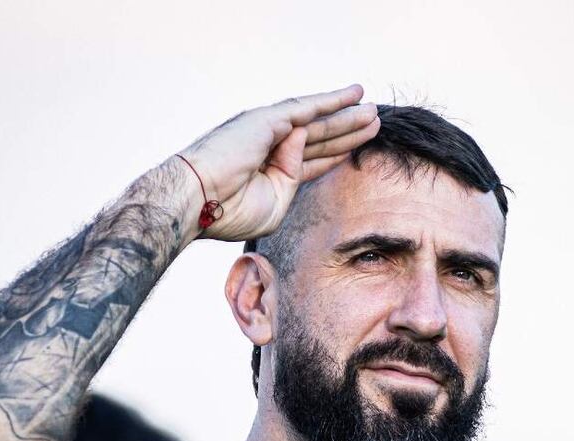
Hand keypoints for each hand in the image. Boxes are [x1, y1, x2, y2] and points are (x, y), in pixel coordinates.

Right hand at [176, 84, 379, 241]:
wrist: (200, 201)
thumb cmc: (230, 212)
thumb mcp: (276, 205)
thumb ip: (294, 181)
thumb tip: (302, 146)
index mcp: (271, 172)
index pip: (311, 161)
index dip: (336, 155)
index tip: (356, 150)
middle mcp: (270, 147)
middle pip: (320, 140)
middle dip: (347, 132)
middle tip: (373, 124)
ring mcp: (269, 132)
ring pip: (318, 122)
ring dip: (346, 116)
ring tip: (373, 111)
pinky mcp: (268, 120)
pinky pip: (307, 109)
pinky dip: (331, 101)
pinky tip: (352, 96)